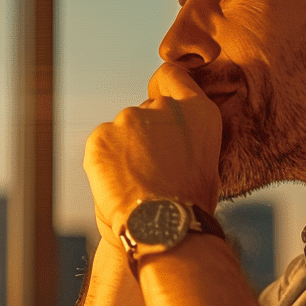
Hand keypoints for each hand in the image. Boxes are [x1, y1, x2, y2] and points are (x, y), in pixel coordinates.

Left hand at [84, 63, 223, 236]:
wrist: (164, 228)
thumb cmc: (189, 206)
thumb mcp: (204, 161)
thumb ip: (184, 136)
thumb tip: (165, 133)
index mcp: (198, 110)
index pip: (172, 76)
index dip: (163, 88)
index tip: (157, 103)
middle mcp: (163, 107)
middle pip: (144, 111)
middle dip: (144, 135)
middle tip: (150, 171)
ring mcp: (129, 118)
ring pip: (121, 132)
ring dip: (124, 152)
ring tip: (136, 185)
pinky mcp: (101, 135)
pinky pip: (101, 146)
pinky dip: (104, 164)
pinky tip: (119, 186)